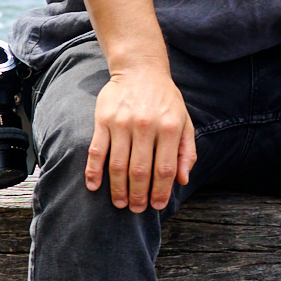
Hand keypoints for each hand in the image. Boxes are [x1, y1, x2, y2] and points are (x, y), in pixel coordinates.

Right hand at [86, 68, 196, 212]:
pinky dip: (94, 171)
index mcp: (170, 128)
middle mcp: (147, 126)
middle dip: (138, 195)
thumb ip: (187, 151)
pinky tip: (94, 186)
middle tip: (136, 209)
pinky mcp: (103, 120)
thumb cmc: (165, 100)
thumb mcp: (185, 121)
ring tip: (119, 203)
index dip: (160, 191)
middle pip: (141, 171)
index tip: (156, 206)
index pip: (165, 169)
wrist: (140, 70)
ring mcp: (123, 123)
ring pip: (118, 165)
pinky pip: (97, 151)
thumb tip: (183, 180)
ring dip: (118, 189)